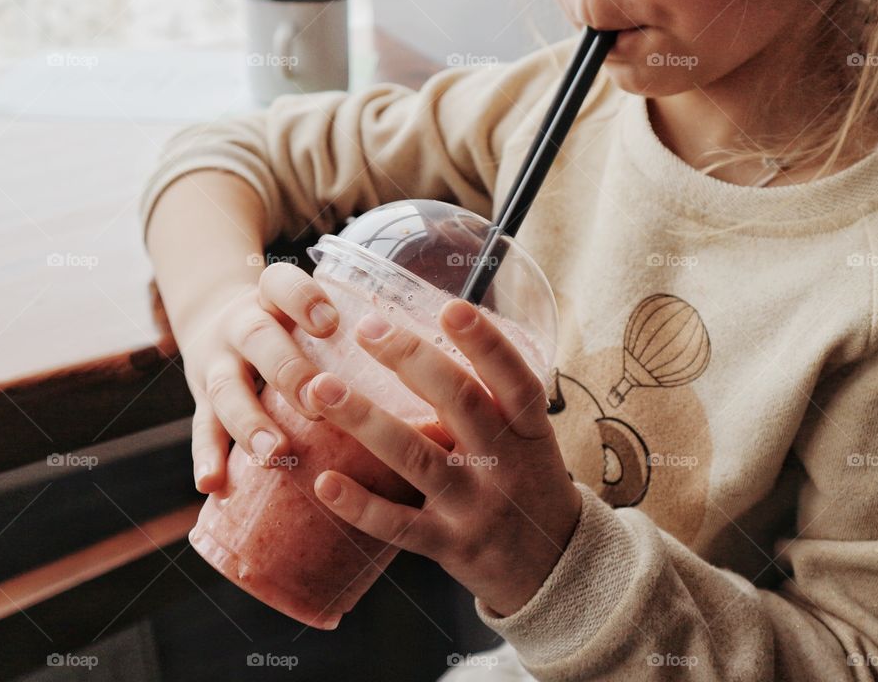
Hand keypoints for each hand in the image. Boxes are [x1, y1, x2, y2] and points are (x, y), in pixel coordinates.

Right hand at [180, 262, 338, 492]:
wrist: (216, 321)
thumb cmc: (293, 327)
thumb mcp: (312, 311)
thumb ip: (360, 329)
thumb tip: (459, 360)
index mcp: (274, 299)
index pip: (280, 283)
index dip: (302, 299)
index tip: (330, 322)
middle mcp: (241, 326)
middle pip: (257, 338)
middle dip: (287, 369)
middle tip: (316, 401)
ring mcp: (217, 365)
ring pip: (227, 389)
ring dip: (249, 422)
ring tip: (274, 452)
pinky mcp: (203, 402)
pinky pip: (203, 431)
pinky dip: (207, 458)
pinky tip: (214, 485)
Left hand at [303, 298, 581, 616]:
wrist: (556, 569)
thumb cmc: (531, 485)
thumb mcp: (531, 440)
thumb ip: (494, 400)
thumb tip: (434, 337)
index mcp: (529, 431)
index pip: (515, 380)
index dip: (487, 344)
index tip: (451, 307)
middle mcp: (506, 464)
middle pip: (460, 404)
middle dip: (411, 361)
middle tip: (366, 329)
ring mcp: (477, 507)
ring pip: (417, 458)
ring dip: (366, 421)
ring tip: (321, 388)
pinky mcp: (451, 545)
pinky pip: (400, 526)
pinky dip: (361, 506)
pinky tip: (325, 482)